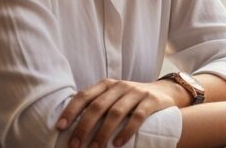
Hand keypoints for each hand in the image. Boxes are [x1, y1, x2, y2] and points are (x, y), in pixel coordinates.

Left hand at [57, 79, 177, 147]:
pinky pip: (138, 116)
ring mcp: (137, 92)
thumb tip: (69, 125)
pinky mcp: (152, 101)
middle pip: (98, 106)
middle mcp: (120, 86)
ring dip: (103, 132)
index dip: (71, 111)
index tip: (60, 127)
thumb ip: (97, 103)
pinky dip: (126, 131)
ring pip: (116, 112)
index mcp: (107, 84)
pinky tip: (118, 143)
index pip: (84, 96)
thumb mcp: (114, 96)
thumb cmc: (131, 99)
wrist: (165, 92)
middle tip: (75, 145)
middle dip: (84, 127)